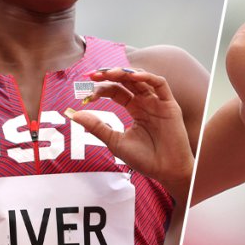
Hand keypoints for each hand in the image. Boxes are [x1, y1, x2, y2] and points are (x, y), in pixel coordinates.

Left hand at [66, 68, 192, 199]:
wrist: (166, 172)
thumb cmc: (145, 159)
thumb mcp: (115, 142)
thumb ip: (97, 127)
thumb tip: (74, 114)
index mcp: (134, 109)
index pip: (115, 91)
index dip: (100, 88)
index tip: (86, 94)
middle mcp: (145, 102)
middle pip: (126, 81)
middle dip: (109, 75)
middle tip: (93, 75)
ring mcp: (157, 102)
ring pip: (141, 78)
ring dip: (125, 73)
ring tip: (110, 73)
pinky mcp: (169, 104)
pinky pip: (160, 84)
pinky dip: (147, 77)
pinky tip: (133, 77)